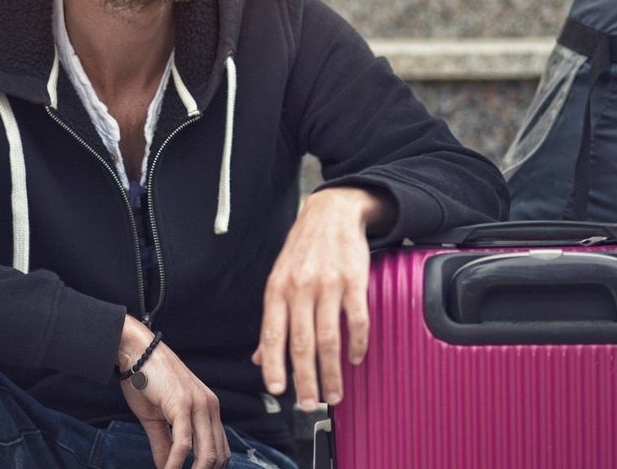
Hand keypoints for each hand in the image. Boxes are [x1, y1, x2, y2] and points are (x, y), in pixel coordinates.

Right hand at [118, 315, 228, 468]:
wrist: (136, 351)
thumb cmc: (146, 380)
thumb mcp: (157, 418)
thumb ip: (165, 444)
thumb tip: (166, 467)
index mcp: (208, 408)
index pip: (221, 448)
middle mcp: (209, 406)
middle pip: (218, 454)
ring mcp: (198, 405)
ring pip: (206, 452)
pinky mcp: (183, 404)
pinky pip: (183, 443)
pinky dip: (175, 463)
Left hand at [251, 186, 392, 409]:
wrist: (331, 213)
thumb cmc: (303, 250)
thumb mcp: (279, 280)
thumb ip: (273, 320)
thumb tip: (260, 357)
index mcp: (277, 290)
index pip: (272, 335)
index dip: (274, 366)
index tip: (278, 391)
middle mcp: (300, 289)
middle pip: (301, 343)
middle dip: (305, 379)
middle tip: (310, 404)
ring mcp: (328, 285)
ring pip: (329, 338)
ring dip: (332, 371)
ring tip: (334, 393)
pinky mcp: (354, 281)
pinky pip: (357, 320)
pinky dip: (357, 344)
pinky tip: (355, 359)